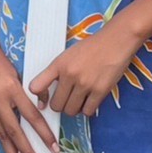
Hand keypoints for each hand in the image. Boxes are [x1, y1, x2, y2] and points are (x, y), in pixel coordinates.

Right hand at [0, 45, 58, 152]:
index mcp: (11, 89)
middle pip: (15, 131)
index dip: (43, 134)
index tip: (54, 147)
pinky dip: (3, 143)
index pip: (32, 116)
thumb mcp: (19, 75)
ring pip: (1, 136)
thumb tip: (42, 111)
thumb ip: (29, 95)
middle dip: (27, 152)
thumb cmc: (1, 62)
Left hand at [29, 18, 143, 116]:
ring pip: (70, 111)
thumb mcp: (68, 54)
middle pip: (56, 105)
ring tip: (79, 100)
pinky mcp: (100, 90)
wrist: (116, 40)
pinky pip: (87, 111)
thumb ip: (57, 71)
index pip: (36, 86)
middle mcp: (69, 74)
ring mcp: (85, 83)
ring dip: (74, 109)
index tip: (45, 98)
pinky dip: (87, 109)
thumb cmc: (93, 47)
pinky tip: (90, 100)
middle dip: (61, 105)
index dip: (39, 96)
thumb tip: (48, 93)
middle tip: (67, 99)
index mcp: (59, 64)